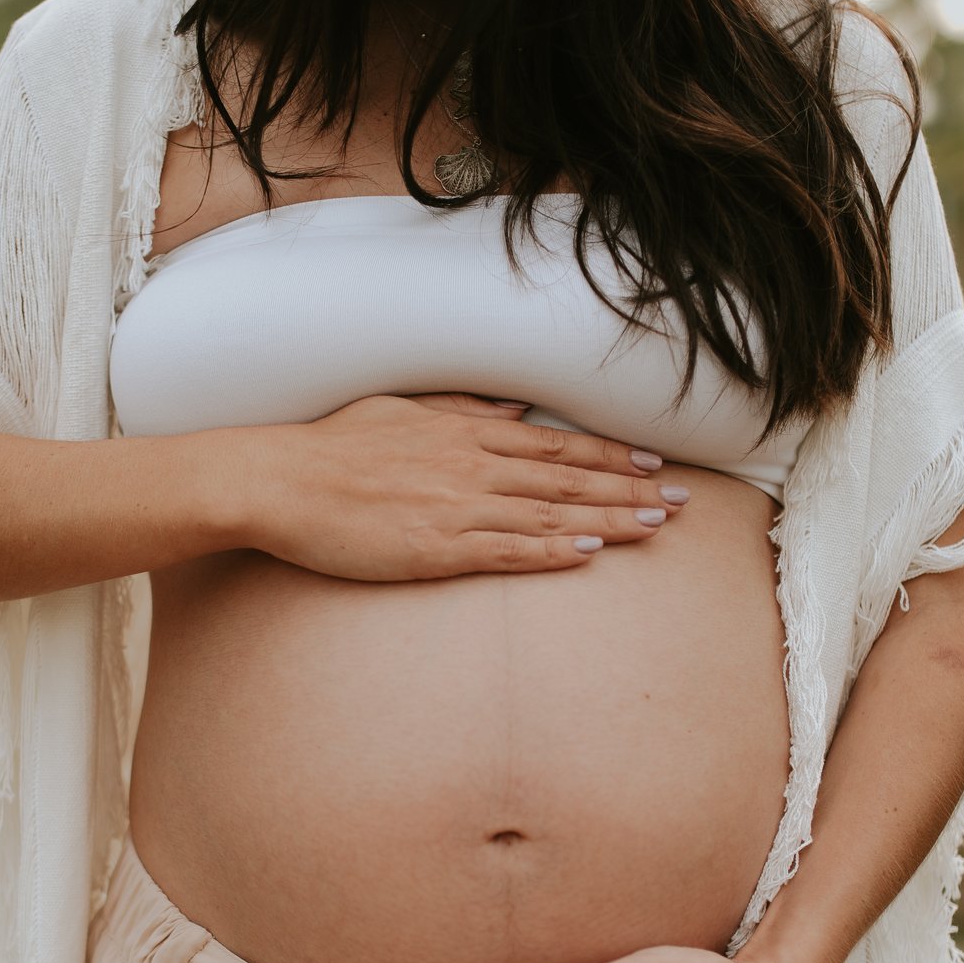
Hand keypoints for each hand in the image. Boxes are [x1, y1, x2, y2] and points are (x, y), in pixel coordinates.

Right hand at [232, 393, 686, 581]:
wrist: (282, 483)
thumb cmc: (332, 448)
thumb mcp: (401, 410)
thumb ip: (461, 410)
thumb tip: (511, 410)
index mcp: (465, 432)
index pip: (554, 445)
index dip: (610, 456)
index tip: (651, 463)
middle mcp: (472, 466)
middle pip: (567, 479)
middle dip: (629, 488)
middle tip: (681, 500)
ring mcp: (457, 508)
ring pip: (549, 513)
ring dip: (608, 520)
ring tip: (657, 525)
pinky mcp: (437, 548)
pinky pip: (506, 550)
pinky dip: (551, 550)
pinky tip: (589, 552)